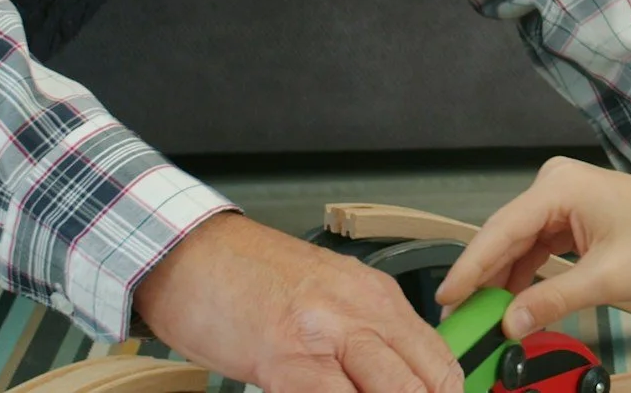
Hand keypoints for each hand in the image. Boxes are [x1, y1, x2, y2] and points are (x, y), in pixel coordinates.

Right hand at [134, 211, 463, 392]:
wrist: (190, 253)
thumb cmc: (250, 277)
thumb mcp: (328, 297)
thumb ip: (366, 336)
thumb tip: (398, 381)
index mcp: (377, 297)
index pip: (440, 362)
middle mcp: (361, 311)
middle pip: (426, 383)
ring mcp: (326, 335)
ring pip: (394, 391)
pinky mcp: (285, 358)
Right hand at [435, 156, 630, 336]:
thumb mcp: (607, 278)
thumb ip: (553, 300)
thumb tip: (508, 326)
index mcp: (558, 188)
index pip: (500, 230)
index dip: (470, 268)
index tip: (444, 299)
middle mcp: (552, 186)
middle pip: (504, 237)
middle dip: (481, 279)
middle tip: (456, 320)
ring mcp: (561, 200)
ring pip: (517, 245)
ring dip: (500, 281)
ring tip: (478, 319)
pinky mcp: (569, 217)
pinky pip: (535, 248)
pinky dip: (523, 277)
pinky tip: (510, 305)